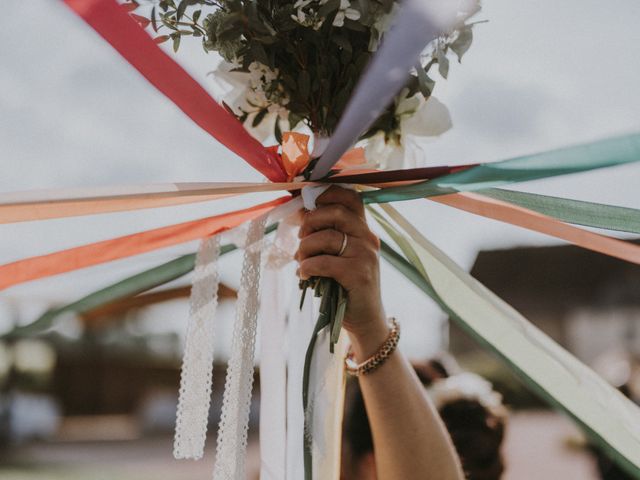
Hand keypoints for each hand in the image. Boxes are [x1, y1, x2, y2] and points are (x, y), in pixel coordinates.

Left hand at [295, 186, 389, 359]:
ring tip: (301, 261)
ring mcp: (365, 255)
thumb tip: (300, 214)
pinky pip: (322, 262)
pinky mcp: (358, 274)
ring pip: (325, 237)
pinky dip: (306, 268)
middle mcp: (368, 237)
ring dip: (304, 249)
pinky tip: (304, 275)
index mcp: (363, 229)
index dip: (326, 195)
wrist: (365, 318)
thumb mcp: (338, 254)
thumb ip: (325, 234)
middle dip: (310, 223)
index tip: (307, 206)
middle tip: (301, 238)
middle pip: (334, 212)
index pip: (350, 197)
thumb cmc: (345, 284)